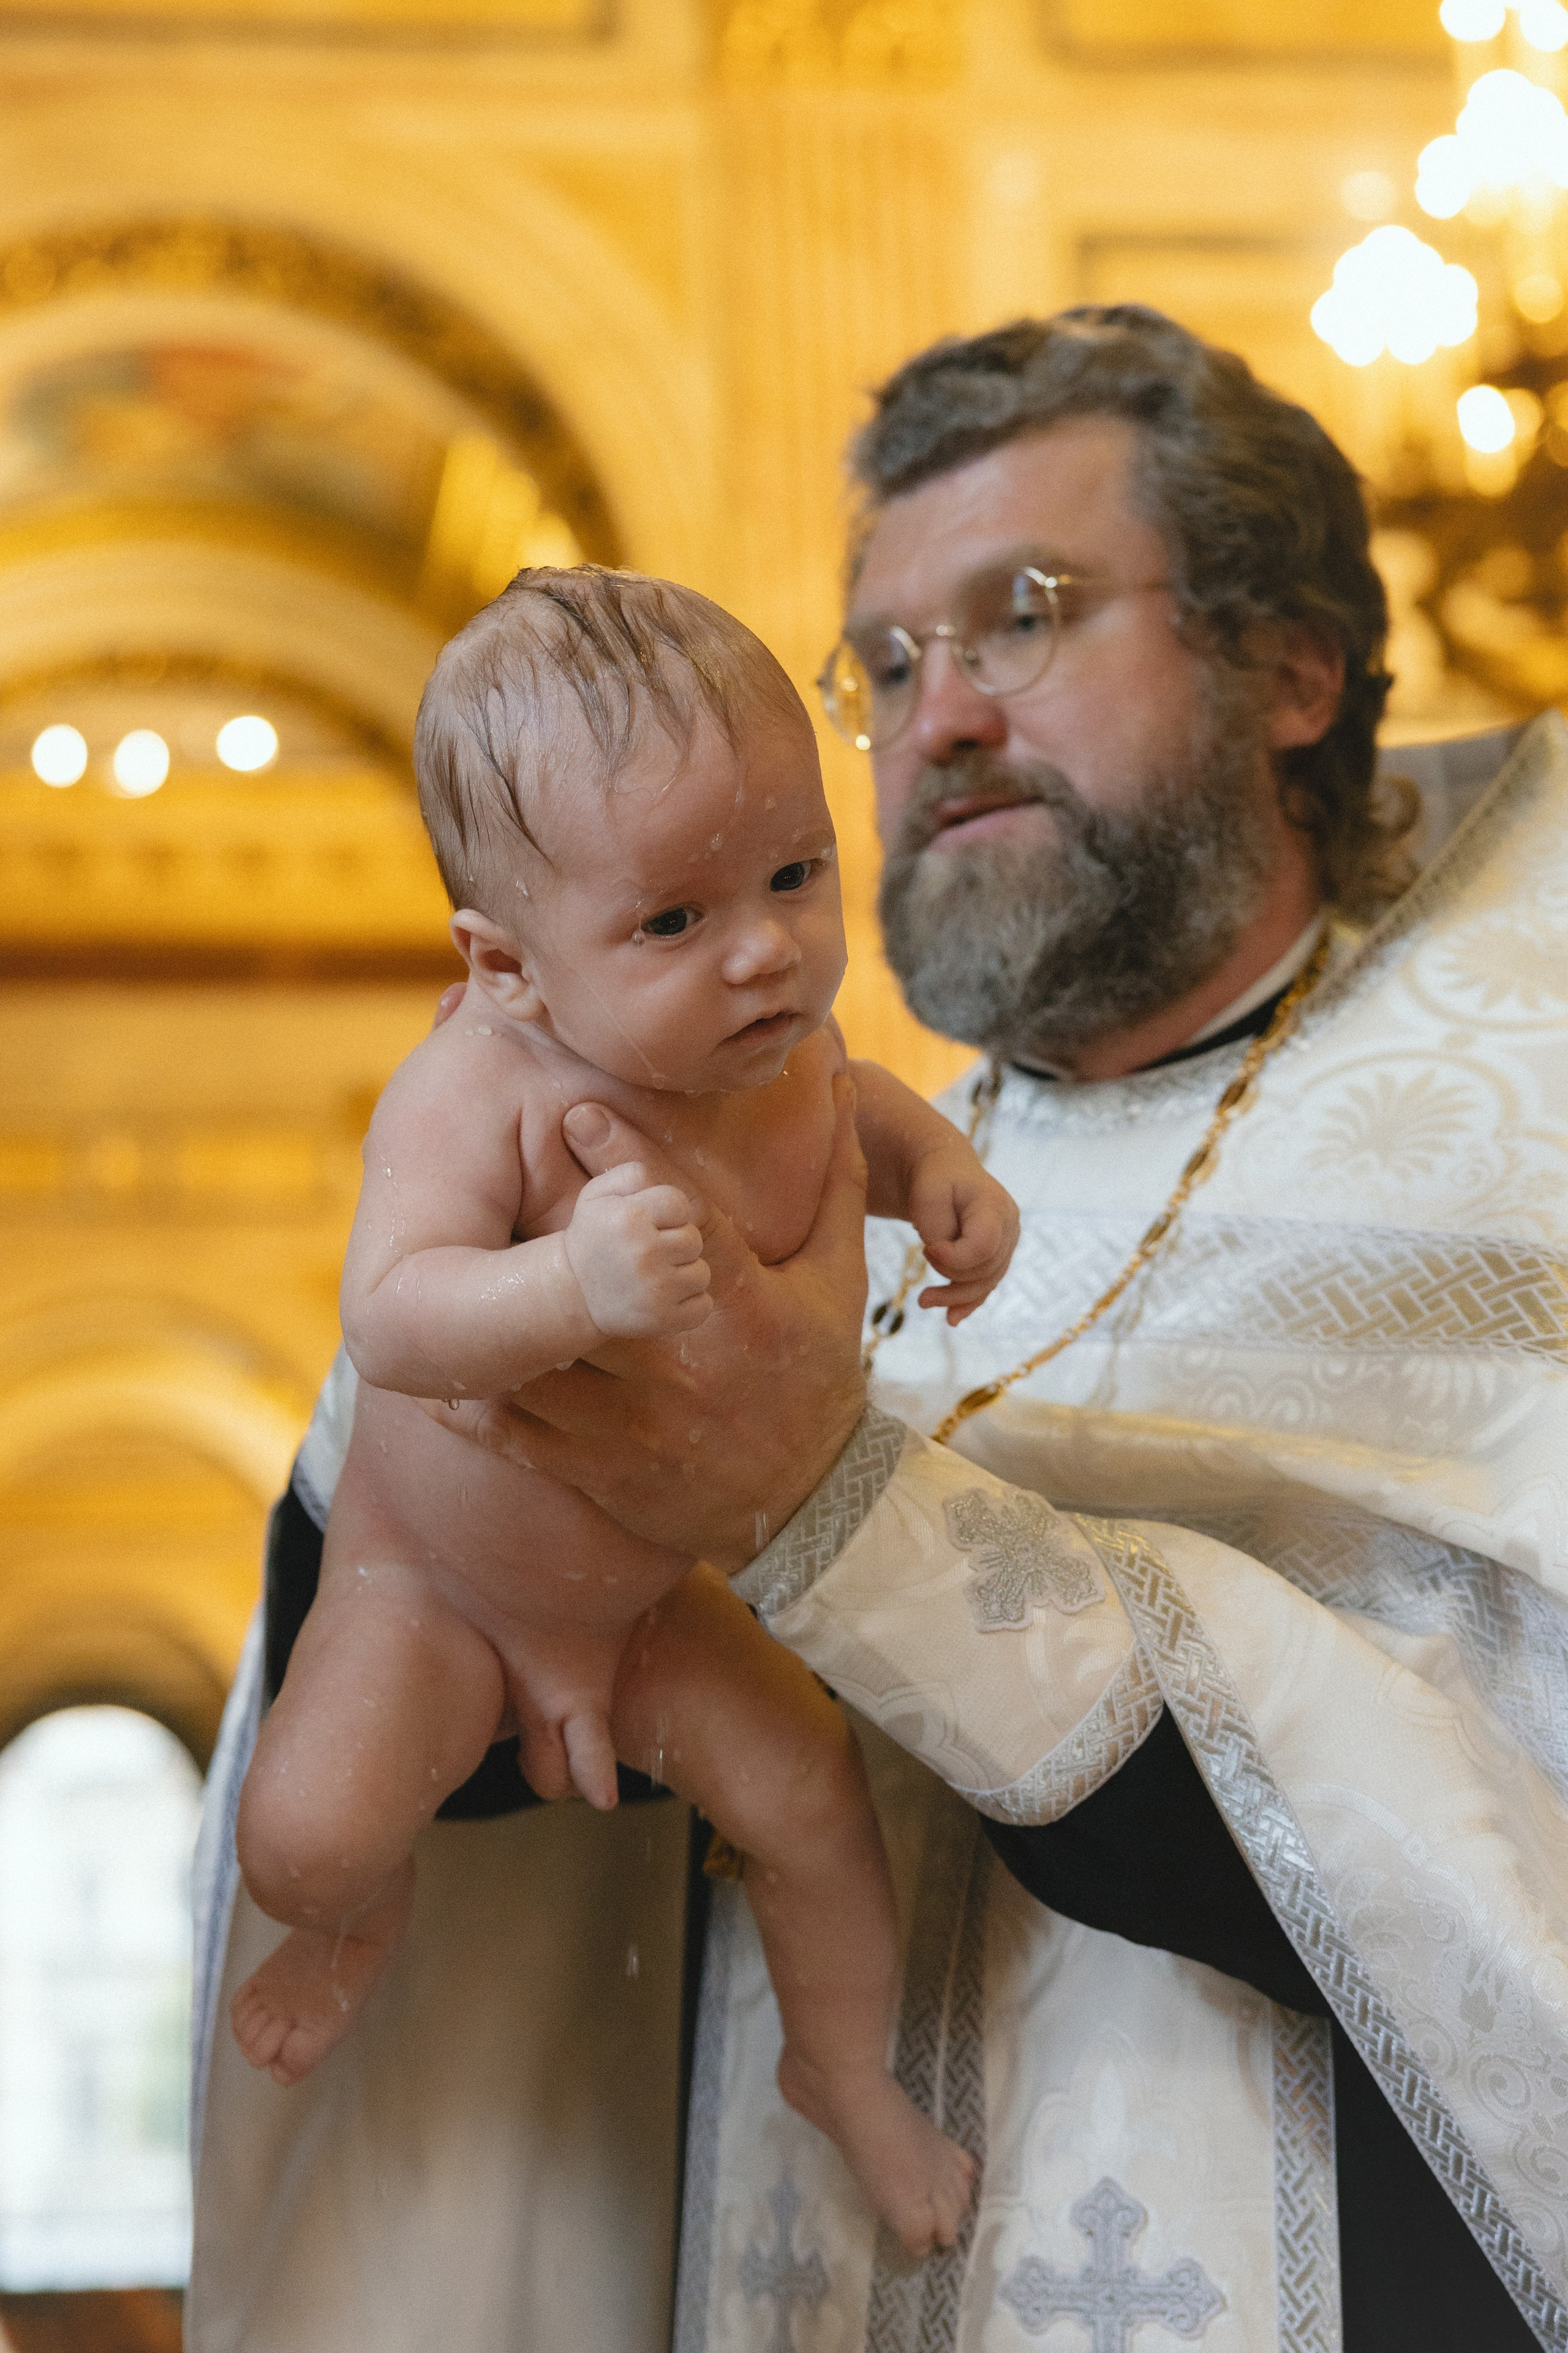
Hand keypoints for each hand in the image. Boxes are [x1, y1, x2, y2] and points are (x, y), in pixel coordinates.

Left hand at [415, 1076, 869, 1570]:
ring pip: (537, 1359)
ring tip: (448, 1264)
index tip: (577, 1112)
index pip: (678, 1224)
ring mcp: (631, 1424)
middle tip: (490, 1179)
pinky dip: (469, 1400)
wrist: (813, 1509)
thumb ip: (837, 1185)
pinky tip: (442, 1361)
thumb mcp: (838, 1282)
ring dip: (489, 1314)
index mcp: (741, 1310)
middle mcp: (680, 1365)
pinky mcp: (597, 1470)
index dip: (624, 1163)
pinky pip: (515, 1433)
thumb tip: (845, 1084)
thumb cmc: (817, 1378)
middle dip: (540, 1233)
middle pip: (592, 1287)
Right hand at [564, 1164, 711, 1337]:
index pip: (679, 1204)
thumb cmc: (592, 1237)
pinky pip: (703, 1306)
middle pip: (694, 1239)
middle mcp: (645, 1253)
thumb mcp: (596, 1194)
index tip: (653, 1226)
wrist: (573, 1294)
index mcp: (629, 1217)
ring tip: (656, 1277)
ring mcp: (656, 1290)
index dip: (670, 1214)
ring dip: (684, 1274)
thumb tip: (660, 1180)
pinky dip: (691, 1304)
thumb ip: (632, 1173)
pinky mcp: (663, 1320)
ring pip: (702, 1273)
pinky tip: (665, 1299)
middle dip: (677, 1244)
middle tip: (651, 1254)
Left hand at [909, 1145, 1019, 1324]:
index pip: (983, 1247)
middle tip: (921, 1260)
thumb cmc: (932, 1181)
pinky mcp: (997, 1256)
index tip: (926, 1249)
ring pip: (986, 1282)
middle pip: (986, 1269)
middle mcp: (1009, 1225)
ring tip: (923, 1301)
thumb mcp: (927, 1196)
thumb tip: (943, 1262)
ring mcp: (1007, 1243)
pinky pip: (985, 1285)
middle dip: (950, 1278)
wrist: (943, 1170)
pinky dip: (968, 1302)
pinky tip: (951, 1317)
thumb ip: (938, 1230)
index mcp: (995, 1205)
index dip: (954, 1258)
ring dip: (955, 1297)